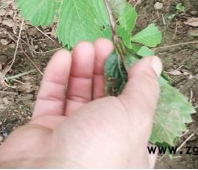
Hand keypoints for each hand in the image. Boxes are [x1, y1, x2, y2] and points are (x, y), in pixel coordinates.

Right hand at [0, 38, 161, 168]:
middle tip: (102, 44)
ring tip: (84, 46)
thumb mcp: (133, 116)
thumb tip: (153, 63)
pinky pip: (52, 98)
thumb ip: (144, 88)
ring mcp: (70, 134)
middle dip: (103, 67)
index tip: (125, 55)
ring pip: (77, 94)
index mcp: (128, 143)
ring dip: (81, 67)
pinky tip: (62, 57)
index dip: (130, 79)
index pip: (133, 105)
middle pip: (104, 95)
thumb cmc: (99, 153)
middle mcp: (100, 139)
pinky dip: (57, 76)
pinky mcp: (44, 129)